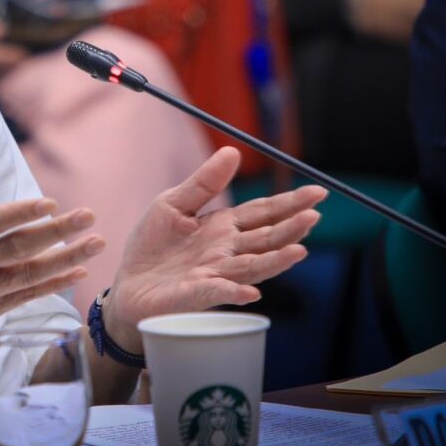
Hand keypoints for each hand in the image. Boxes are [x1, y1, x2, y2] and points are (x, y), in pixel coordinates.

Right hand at [0, 150, 104, 329]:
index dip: (19, 215)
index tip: (48, 204)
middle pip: (18, 249)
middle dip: (57, 232)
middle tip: (88, 215)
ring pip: (29, 275)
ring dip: (66, 259)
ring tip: (96, 242)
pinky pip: (25, 298)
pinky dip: (52, 287)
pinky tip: (77, 273)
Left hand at [98, 147, 325, 352]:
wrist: (128, 284)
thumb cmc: (152, 245)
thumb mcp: (173, 203)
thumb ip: (203, 183)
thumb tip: (233, 151)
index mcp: (223, 227)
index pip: (263, 213)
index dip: (290, 203)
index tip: (318, 192)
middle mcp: (226, 252)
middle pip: (266, 239)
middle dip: (291, 228)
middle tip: (314, 216)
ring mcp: (215, 274)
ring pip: (252, 266)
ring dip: (275, 261)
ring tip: (299, 251)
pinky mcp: (195, 294)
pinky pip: (217, 292)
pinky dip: (234, 291)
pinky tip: (250, 291)